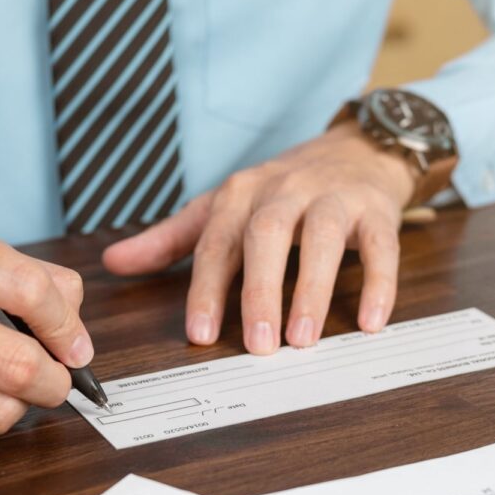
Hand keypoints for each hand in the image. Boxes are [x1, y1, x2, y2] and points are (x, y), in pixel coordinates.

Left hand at [103, 122, 419, 353]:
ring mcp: (333, 198)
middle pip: (266, 237)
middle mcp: (284, 191)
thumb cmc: (283, 189)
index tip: (201, 334)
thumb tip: (113, 263)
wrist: (356, 149)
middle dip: (260, 291)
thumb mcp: (223, 206)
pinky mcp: (376, 210)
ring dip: (313, 289)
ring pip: (322, 239)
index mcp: (241, 194)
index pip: (216, 242)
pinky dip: (379, 283)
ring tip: (304, 339)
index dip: (207, 289)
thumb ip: (171, 238)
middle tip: (259, 345)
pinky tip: (371, 322)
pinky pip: (380, 246)